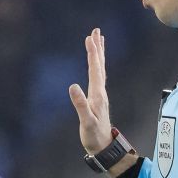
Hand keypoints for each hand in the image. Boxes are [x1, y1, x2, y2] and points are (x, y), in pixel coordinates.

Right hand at [69, 28, 113, 153]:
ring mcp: (100, 95)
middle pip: (99, 65)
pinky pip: (97, 77)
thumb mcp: (86, 122)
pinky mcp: (98, 99)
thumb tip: (72, 87)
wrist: (104, 147)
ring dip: (98, 54)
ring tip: (97, 41)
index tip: (89, 38)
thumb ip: (80, 105)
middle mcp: (100, 92)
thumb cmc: (94, 136)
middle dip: (97, 48)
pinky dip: (96, 66)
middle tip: (96, 31)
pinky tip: (95, 64)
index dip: (92, 53)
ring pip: (100, 69)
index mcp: (97, 94)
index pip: (95, 70)